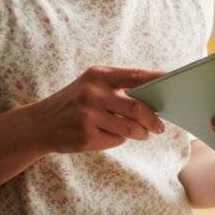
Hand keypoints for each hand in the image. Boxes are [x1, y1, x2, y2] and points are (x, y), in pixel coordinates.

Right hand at [31, 65, 166, 153]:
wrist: (38, 125)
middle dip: (154, 120)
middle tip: (160, 127)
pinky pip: (116, 140)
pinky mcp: (86, 136)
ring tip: (141, 133)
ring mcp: (89, 115)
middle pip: (138, 108)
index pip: (137, 75)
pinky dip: (119, 139)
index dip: (160, 80)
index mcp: (99, 74)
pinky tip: (110, 135)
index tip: (176, 85)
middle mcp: (93, 92)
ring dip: (140, 133)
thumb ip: (118, 88)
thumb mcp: (91, 86)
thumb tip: (155, 98)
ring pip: (130, 128)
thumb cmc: (73, 103)